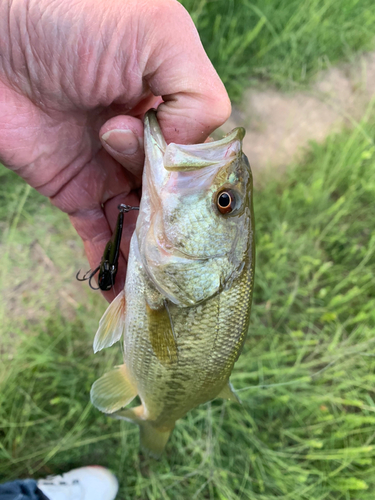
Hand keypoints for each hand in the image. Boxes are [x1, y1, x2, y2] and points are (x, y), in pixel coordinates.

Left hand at [0, 0, 229, 299]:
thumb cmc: (73, 15)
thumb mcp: (157, 36)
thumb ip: (195, 96)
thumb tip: (186, 158)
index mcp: (174, 103)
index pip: (204, 159)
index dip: (204, 192)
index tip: (203, 225)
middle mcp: (147, 138)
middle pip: (175, 198)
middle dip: (177, 232)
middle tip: (179, 268)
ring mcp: (110, 166)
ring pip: (142, 221)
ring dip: (151, 257)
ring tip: (160, 295)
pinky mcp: (74, 188)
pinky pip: (100, 232)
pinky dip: (112, 262)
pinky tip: (123, 292)